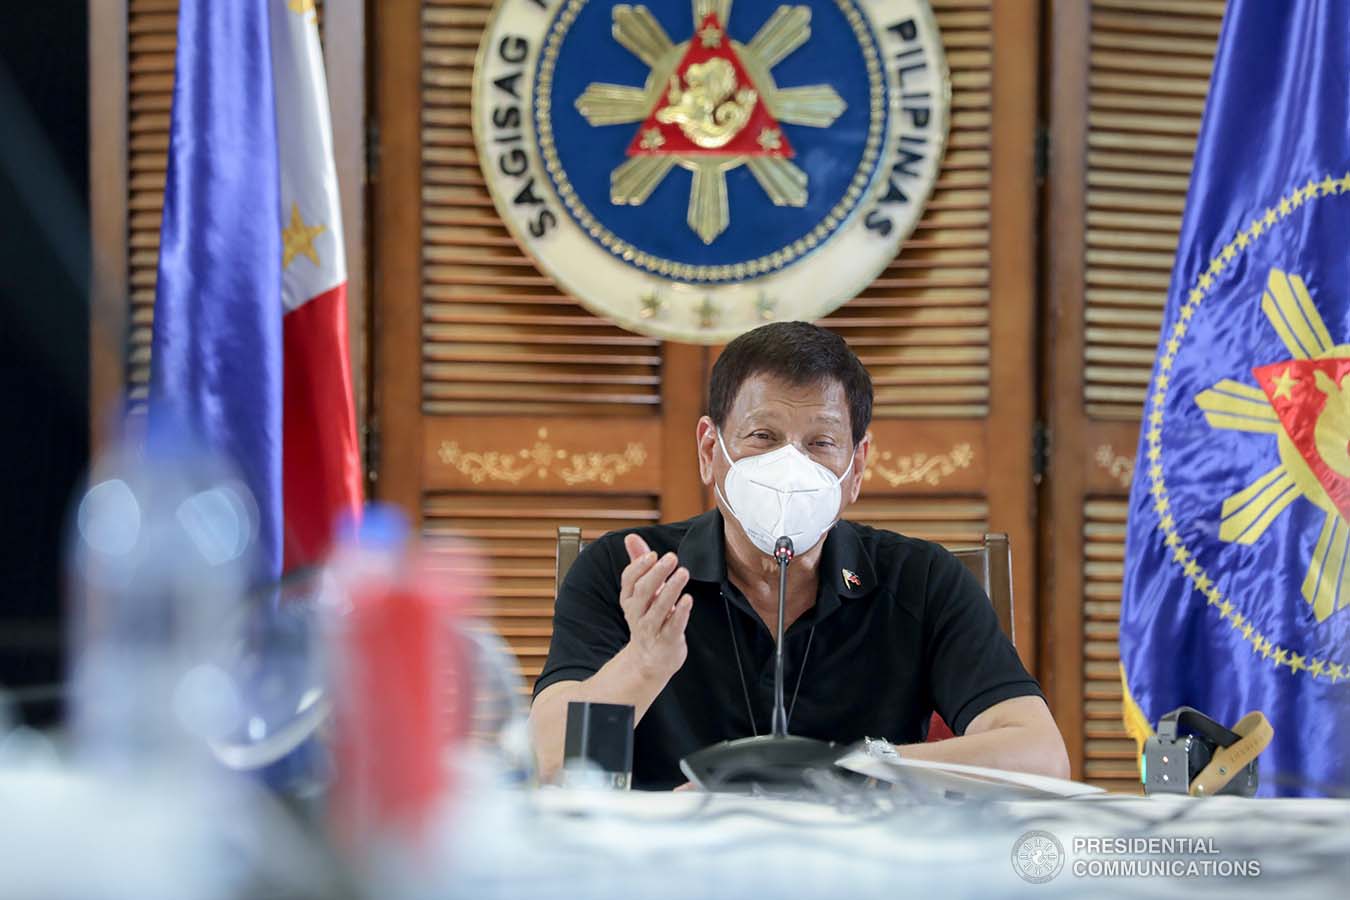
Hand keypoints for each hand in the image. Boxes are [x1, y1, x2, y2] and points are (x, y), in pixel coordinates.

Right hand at [619, 533, 692, 680]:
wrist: (650, 659)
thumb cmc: (649, 618)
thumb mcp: (642, 591)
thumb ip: (638, 563)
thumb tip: (631, 537)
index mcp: (630, 599)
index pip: (629, 580)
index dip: (639, 566)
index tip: (652, 554)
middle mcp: (637, 613)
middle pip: (643, 591)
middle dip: (656, 573)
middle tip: (671, 558)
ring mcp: (651, 628)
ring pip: (658, 608)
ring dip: (671, 589)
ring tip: (683, 573)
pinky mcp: (666, 641)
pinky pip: (672, 626)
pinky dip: (680, 613)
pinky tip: (688, 599)